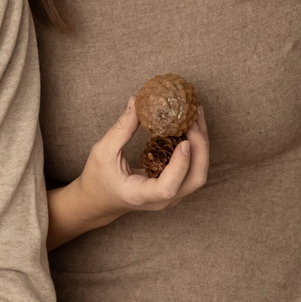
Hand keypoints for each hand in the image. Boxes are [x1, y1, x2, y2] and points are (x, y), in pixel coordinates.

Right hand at [48, 97, 211, 245]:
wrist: (100, 199)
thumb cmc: (98, 178)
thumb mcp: (103, 152)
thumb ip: (121, 129)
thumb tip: (137, 101)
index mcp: (140, 195)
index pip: (167, 188)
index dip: (180, 165)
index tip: (184, 140)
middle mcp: (161, 200)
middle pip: (194, 179)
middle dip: (200, 147)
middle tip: (192, 117)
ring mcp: (172, 196)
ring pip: (198, 174)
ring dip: (201, 144)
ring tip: (195, 115)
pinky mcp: (176, 187)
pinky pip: (194, 168)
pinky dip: (197, 146)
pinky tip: (192, 125)